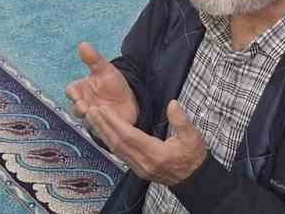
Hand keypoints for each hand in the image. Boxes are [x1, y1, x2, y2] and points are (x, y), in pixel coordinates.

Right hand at [65, 43, 138, 128]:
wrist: (130, 99)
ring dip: (90, 119)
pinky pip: (99, 131)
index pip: (71, 91)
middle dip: (79, 109)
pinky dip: (102, 128)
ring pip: (86, 122)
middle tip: (86, 107)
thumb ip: (93, 59)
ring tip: (97, 114)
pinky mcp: (103, 128)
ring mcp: (92, 118)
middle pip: (76, 109)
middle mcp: (83, 104)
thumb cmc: (113, 84)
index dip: (73, 93)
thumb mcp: (105, 69)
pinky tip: (108, 123)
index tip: (76, 95)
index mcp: (81, 90)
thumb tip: (83, 45)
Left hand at [85, 100, 207, 187]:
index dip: (115, 122)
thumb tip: (172, 103)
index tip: (104, 109)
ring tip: (92, 118)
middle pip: (118, 142)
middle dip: (103, 126)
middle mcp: (144, 163)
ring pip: (116, 150)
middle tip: (90, 110)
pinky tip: (103, 132)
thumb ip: (182, 121)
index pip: (130, 136)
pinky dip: (109, 142)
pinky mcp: (138, 170)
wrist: (194, 180)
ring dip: (103, 133)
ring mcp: (140, 168)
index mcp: (157, 154)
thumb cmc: (193, 156)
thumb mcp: (193, 137)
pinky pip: (120, 155)